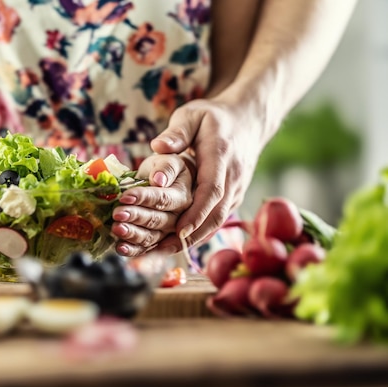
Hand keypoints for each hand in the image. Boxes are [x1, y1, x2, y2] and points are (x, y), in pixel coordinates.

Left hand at [111, 153, 193, 256]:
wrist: (167, 181)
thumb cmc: (165, 168)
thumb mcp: (168, 160)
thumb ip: (166, 167)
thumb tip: (159, 179)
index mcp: (184, 195)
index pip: (164, 199)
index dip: (144, 199)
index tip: (125, 196)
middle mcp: (180, 217)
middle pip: (157, 220)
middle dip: (135, 217)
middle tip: (116, 214)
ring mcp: (169, 231)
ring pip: (152, 236)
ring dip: (132, 235)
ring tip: (116, 229)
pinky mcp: (159, 240)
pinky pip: (147, 248)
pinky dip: (133, 250)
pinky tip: (119, 248)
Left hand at [150, 98, 262, 250]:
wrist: (247, 121)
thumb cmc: (212, 118)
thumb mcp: (192, 115)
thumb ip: (176, 132)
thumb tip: (158, 147)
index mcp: (220, 157)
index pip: (211, 190)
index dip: (197, 212)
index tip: (179, 229)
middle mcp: (233, 177)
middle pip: (216, 212)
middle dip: (193, 234)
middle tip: (166, 248)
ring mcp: (237, 189)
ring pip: (219, 220)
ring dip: (196, 238)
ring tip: (167, 251)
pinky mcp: (234, 196)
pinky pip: (219, 218)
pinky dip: (202, 233)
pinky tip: (180, 243)